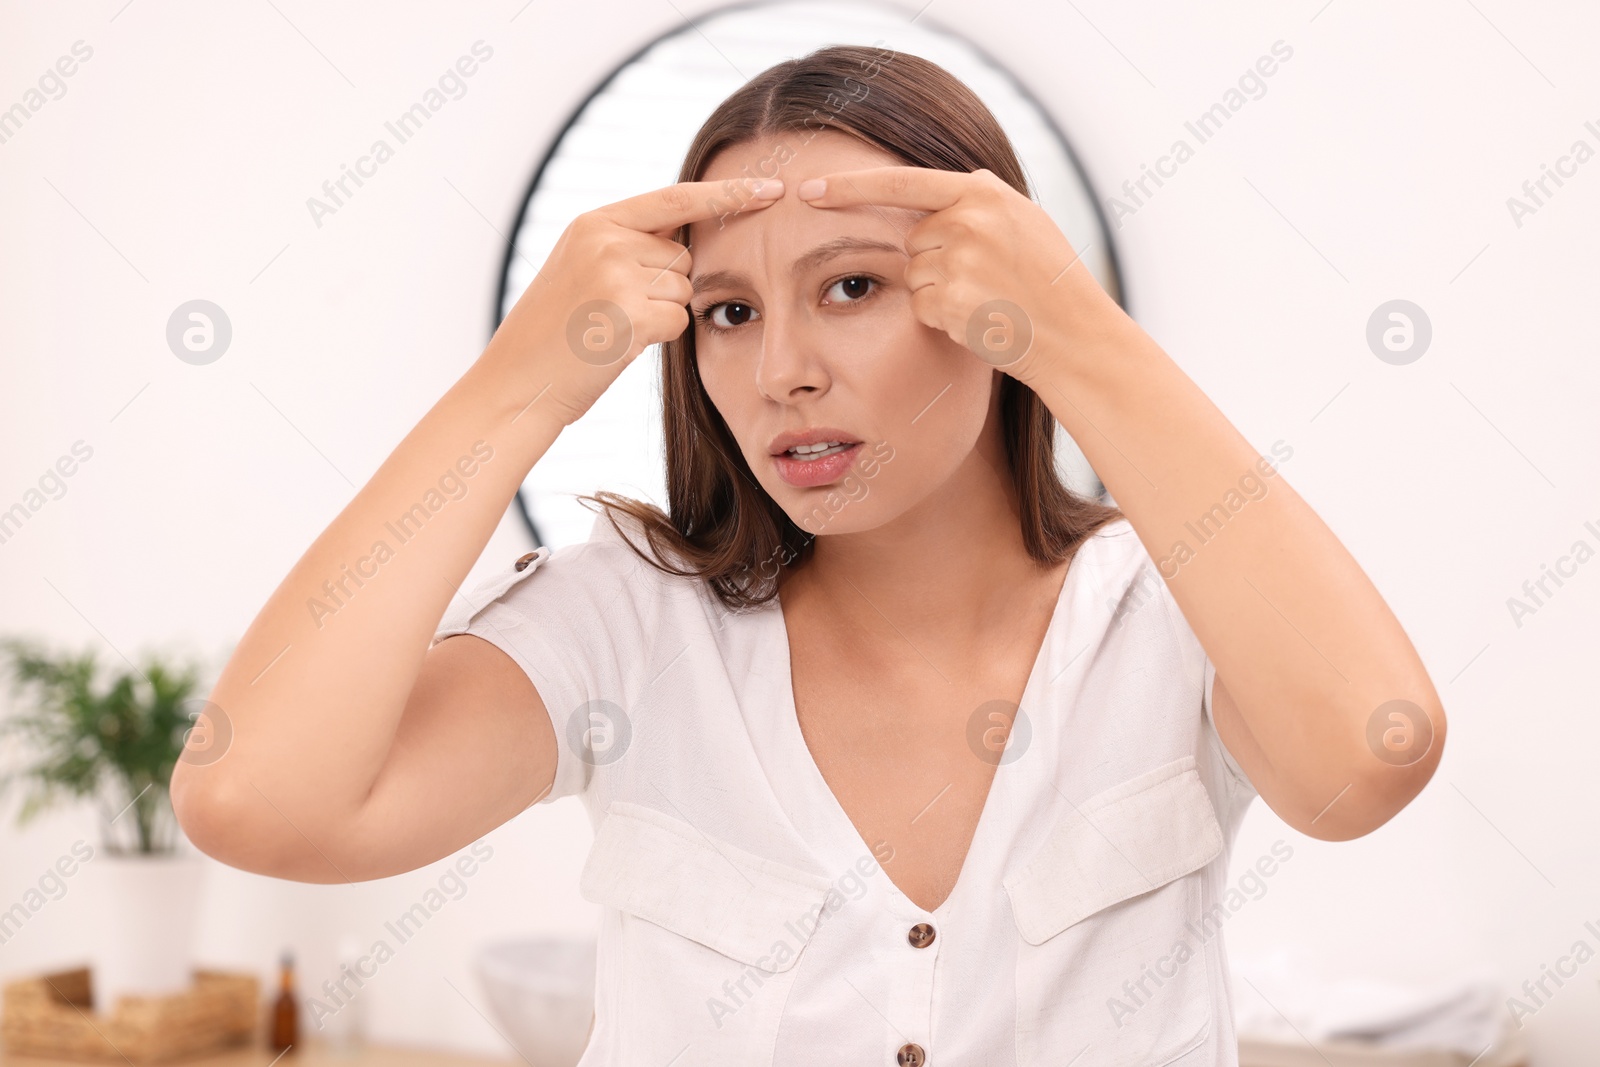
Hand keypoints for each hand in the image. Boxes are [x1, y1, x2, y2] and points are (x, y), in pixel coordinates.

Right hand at [483, 177, 784, 426]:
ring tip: (611, 328)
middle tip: (615, 312)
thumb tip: (690, 239)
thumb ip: (629, 245)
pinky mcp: (629, 314)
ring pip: (683, 290)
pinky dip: (659, 338)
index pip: (676, 198)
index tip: (773, 188)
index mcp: (594, 222)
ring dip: (661, 314)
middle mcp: (606, 240)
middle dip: (666, 287)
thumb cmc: (553, 334)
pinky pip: (679, 321)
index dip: (727, 193)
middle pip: (683, 256)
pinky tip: (617, 344)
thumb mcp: (581, 268)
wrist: (515, 383)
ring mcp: (617, 275)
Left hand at [795, 167, 1128, 384]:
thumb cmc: (1052, 281)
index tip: (808, 189)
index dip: (850, 187)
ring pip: (914, 276)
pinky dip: (943, 318)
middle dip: (934, 261)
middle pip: (912, 240)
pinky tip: (981, 319)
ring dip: (938, 292)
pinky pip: (921, 307)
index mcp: (983, 192)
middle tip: (983, 280)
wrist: (1076, 334)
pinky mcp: (952, 300)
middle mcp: (967, 219)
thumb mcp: (1024, 222)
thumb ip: (979, 204)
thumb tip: (938, 194)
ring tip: (987, 299)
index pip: (901, 183)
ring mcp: (959, 260)